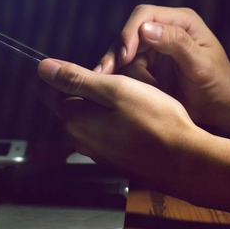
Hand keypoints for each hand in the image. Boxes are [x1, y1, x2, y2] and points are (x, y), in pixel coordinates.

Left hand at [36, 58, 229, 213]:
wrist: (186, 160)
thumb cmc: (156, 122)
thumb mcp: (116, 90)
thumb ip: (78, 79)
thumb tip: (44, 68)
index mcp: (76, 120)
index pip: (55, 92)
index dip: (66, 76)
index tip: (76, 71)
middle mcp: (81, 140)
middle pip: (76, 105)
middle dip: (92, 91)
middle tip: (122, 83)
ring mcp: (99, 153)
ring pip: (95, 119)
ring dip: (108, 107)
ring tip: (137, 99)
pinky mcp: (116, 159)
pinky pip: (110, 132)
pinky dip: (120, 122)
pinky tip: (141, 117)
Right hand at [96, 5, 229, 142]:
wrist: (223, 107)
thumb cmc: (219, 84)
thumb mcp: (201, 64)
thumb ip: (177, 44)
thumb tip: (146, 29)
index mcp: (181, 21)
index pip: (145, 15)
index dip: (130, 32)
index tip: (124, 56)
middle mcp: (166, 29)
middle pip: (130, 32)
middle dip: (116, 51)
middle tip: (103, 72)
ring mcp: (156, 47)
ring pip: (124, 51)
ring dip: (115, 66)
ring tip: (102, 82)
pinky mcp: (149, 65)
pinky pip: (127, 67)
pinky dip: (119, 77)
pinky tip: (108, 87)